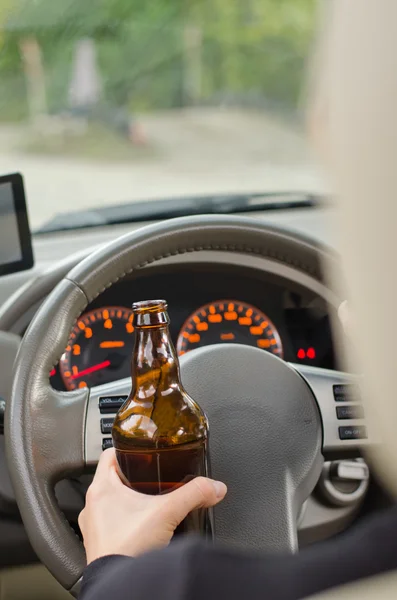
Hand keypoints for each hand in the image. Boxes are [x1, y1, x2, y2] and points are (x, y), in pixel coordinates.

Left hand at [78, 448, 226, 563]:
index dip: (125, 449)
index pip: (108, 454)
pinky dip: (124, 521)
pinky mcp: (99, 545)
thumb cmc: (128, 548)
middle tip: (150, 475)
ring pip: (110, 502)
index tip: (138, 450)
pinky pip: (110, 524)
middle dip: (132, 476)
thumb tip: (213, 486)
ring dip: (127, 499)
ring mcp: (93, 526)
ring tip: (148, 501)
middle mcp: (92, 505)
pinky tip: (141, 526)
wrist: (121, 586)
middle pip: (112, 478)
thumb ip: (194, 494)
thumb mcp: (168, 512)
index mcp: (101, 488)